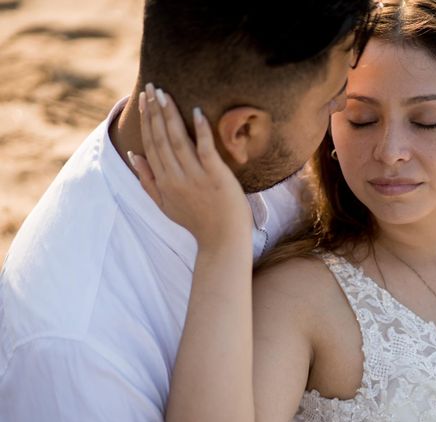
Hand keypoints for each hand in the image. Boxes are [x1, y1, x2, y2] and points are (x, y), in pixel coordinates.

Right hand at [129, 83, 251, 249]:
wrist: (222, 240)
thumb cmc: (196, 221)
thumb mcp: (165, 204)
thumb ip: (148, 180)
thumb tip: (133, 155)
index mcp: (163, 182)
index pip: (151, 144)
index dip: (146, 120)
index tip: (143, 100)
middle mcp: (176, 177)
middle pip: (161, 138)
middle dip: (154, 111)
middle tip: (151, 87)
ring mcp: (195, 177)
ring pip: (177, 140)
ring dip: (170, 114)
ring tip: (164, 93)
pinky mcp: (216, 176)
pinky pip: (205, 149)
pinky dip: (200, 130)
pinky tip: (196, 112)